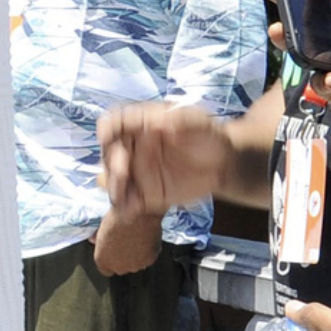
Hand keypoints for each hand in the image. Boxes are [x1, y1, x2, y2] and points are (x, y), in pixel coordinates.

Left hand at [93, 202, 166, 275]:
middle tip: (125, 242)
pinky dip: (148, 249)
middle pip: (121, 267)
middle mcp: (118, 268)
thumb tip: (95, 239)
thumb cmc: (115, 218)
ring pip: (136, 263)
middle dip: (122, 257)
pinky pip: (148, 256)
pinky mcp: (150, 260)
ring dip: (136, 254)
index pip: (105, 269)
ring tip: (137, 238)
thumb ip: (98, 239)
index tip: (112, 250)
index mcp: (102, 261)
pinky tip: (146, 237)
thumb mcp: (100, 229)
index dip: (110, 259)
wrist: (135, 213)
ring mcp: (135, 266)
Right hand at [99, 101, 238, 224]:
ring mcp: (138, 171)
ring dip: (113, 185)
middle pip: (110, 153)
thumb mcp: (197, 120)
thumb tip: (158, 123)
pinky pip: (128, 202)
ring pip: (113, 179)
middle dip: (111, 162)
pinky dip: (123, 206)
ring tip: (121, 193)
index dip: (107, 129)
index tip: (107, 137)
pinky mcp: (145, 194)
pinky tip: (128, 211)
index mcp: (140, 125)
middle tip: (123, 171)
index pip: (115, 123)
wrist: (224, 163)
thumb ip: (180, 120)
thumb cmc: (208, 135)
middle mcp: (134, 148)